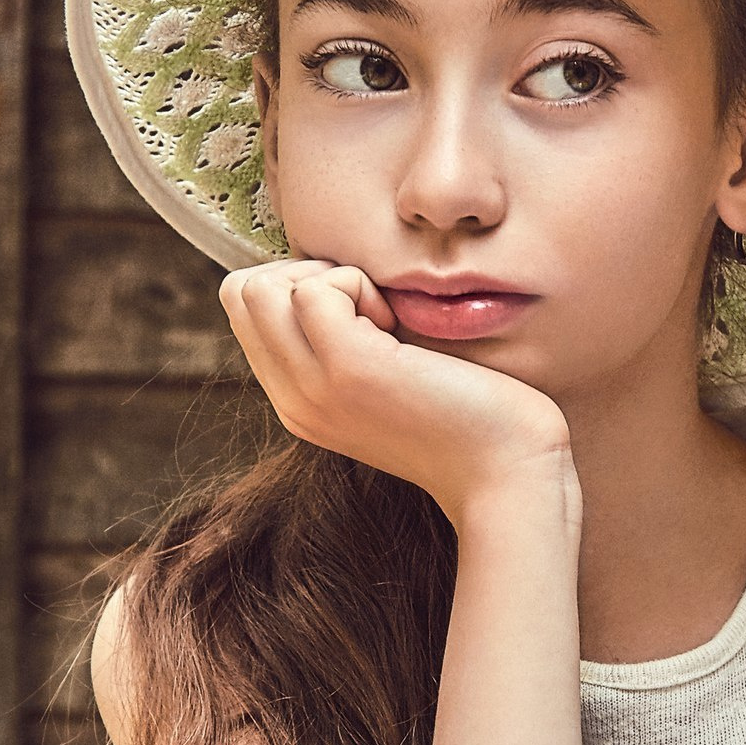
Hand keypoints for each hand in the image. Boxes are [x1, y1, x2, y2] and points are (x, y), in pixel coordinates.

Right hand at [217, 257, 576, 522]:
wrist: (506, 472)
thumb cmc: (468, 414)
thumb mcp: (388, 377)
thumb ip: (348, 340)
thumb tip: (333, 277)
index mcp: (298, 401)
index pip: (245, 310)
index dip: (297, 286)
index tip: (361, 314)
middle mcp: (293, 399)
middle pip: (240, 292)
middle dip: (303, 272)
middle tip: (370, 309)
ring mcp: (314, 387)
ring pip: (259, 287)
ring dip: (328, 278)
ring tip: (382, 319)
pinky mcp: (348, 370)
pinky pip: (314, 289)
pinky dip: (359, 284)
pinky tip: (399, 326)